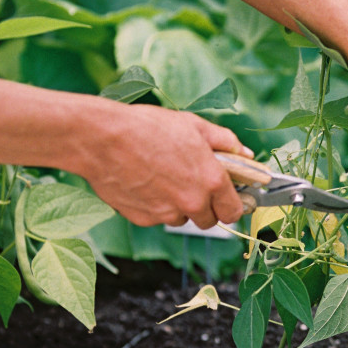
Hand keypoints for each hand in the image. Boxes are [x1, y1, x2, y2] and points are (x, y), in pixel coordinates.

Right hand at [75, 104, 250, 227]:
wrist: (102, 138)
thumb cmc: (148, 127)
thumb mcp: (194, 126)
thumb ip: (226, 142)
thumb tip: (245, 153)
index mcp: (212, 181)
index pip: (234, 211)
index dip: (233, 205)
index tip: (229, 199)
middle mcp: (192, 203)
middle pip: (209, 221)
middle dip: (205, 207)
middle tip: (193, 184)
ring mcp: (166, 214)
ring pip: (181, 219)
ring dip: (179, 206)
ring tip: (164, 177)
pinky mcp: (143, 219)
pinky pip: (156, 217)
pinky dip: (155, 205)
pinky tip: (144, 181)